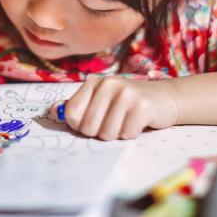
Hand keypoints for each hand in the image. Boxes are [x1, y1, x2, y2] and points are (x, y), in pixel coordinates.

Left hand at [50, 76, 178, 139]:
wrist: (163, 99)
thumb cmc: (127, 103)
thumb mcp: (100, 100)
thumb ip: (76, 105)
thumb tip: (53, 110)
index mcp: (93, 82)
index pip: (71, 114)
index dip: (80, 126)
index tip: (94, 122)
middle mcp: (108, 83)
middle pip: (88, 127)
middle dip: (100, 132)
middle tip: (113, 122)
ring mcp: (126, 93)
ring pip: (107, 133)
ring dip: (117, 134)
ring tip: (126, 121)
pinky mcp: (142, 106)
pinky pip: (126, 134)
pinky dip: (131, 134)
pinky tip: (138, 122)